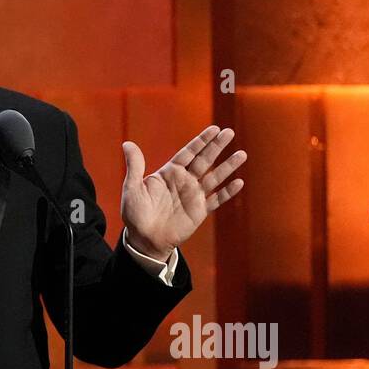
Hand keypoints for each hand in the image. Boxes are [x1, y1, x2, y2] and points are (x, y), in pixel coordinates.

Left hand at [120, 126, 245, 257]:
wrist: (144, 239)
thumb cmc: (135, 213)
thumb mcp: (132, 188)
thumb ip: (134, 166)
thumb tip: (127, 144)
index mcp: (169, 172)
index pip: (188, 153)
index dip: (201, 141)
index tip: (214, 129)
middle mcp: (184, 181)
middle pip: (204, 160)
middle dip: (217, 146)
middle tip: (229, 132)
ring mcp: (193, 195)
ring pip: (214, 177)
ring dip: (227, 166)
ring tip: (242, 154)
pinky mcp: (199, 211)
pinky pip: (216, 199)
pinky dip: (227, 192)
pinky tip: (239, 182)